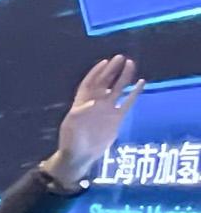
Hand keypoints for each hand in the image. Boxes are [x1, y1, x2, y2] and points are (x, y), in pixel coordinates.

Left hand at [50, 55, 142, 182]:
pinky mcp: (117, 118)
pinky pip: (127, 102)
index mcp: (82, 101)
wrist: (80, 154)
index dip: (97, 72)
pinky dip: (134, 93)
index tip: (105, 62)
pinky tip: (141, 83)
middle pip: (105, 82)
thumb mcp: (71, 125)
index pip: (90, 82)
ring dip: (124, 77)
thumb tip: (93, 103)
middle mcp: (96, 103)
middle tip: (121, 57)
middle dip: (112, 70)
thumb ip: (80, 113)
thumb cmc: (71, 139)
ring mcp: (107, 110)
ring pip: (118, 89)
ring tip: (131, 64)